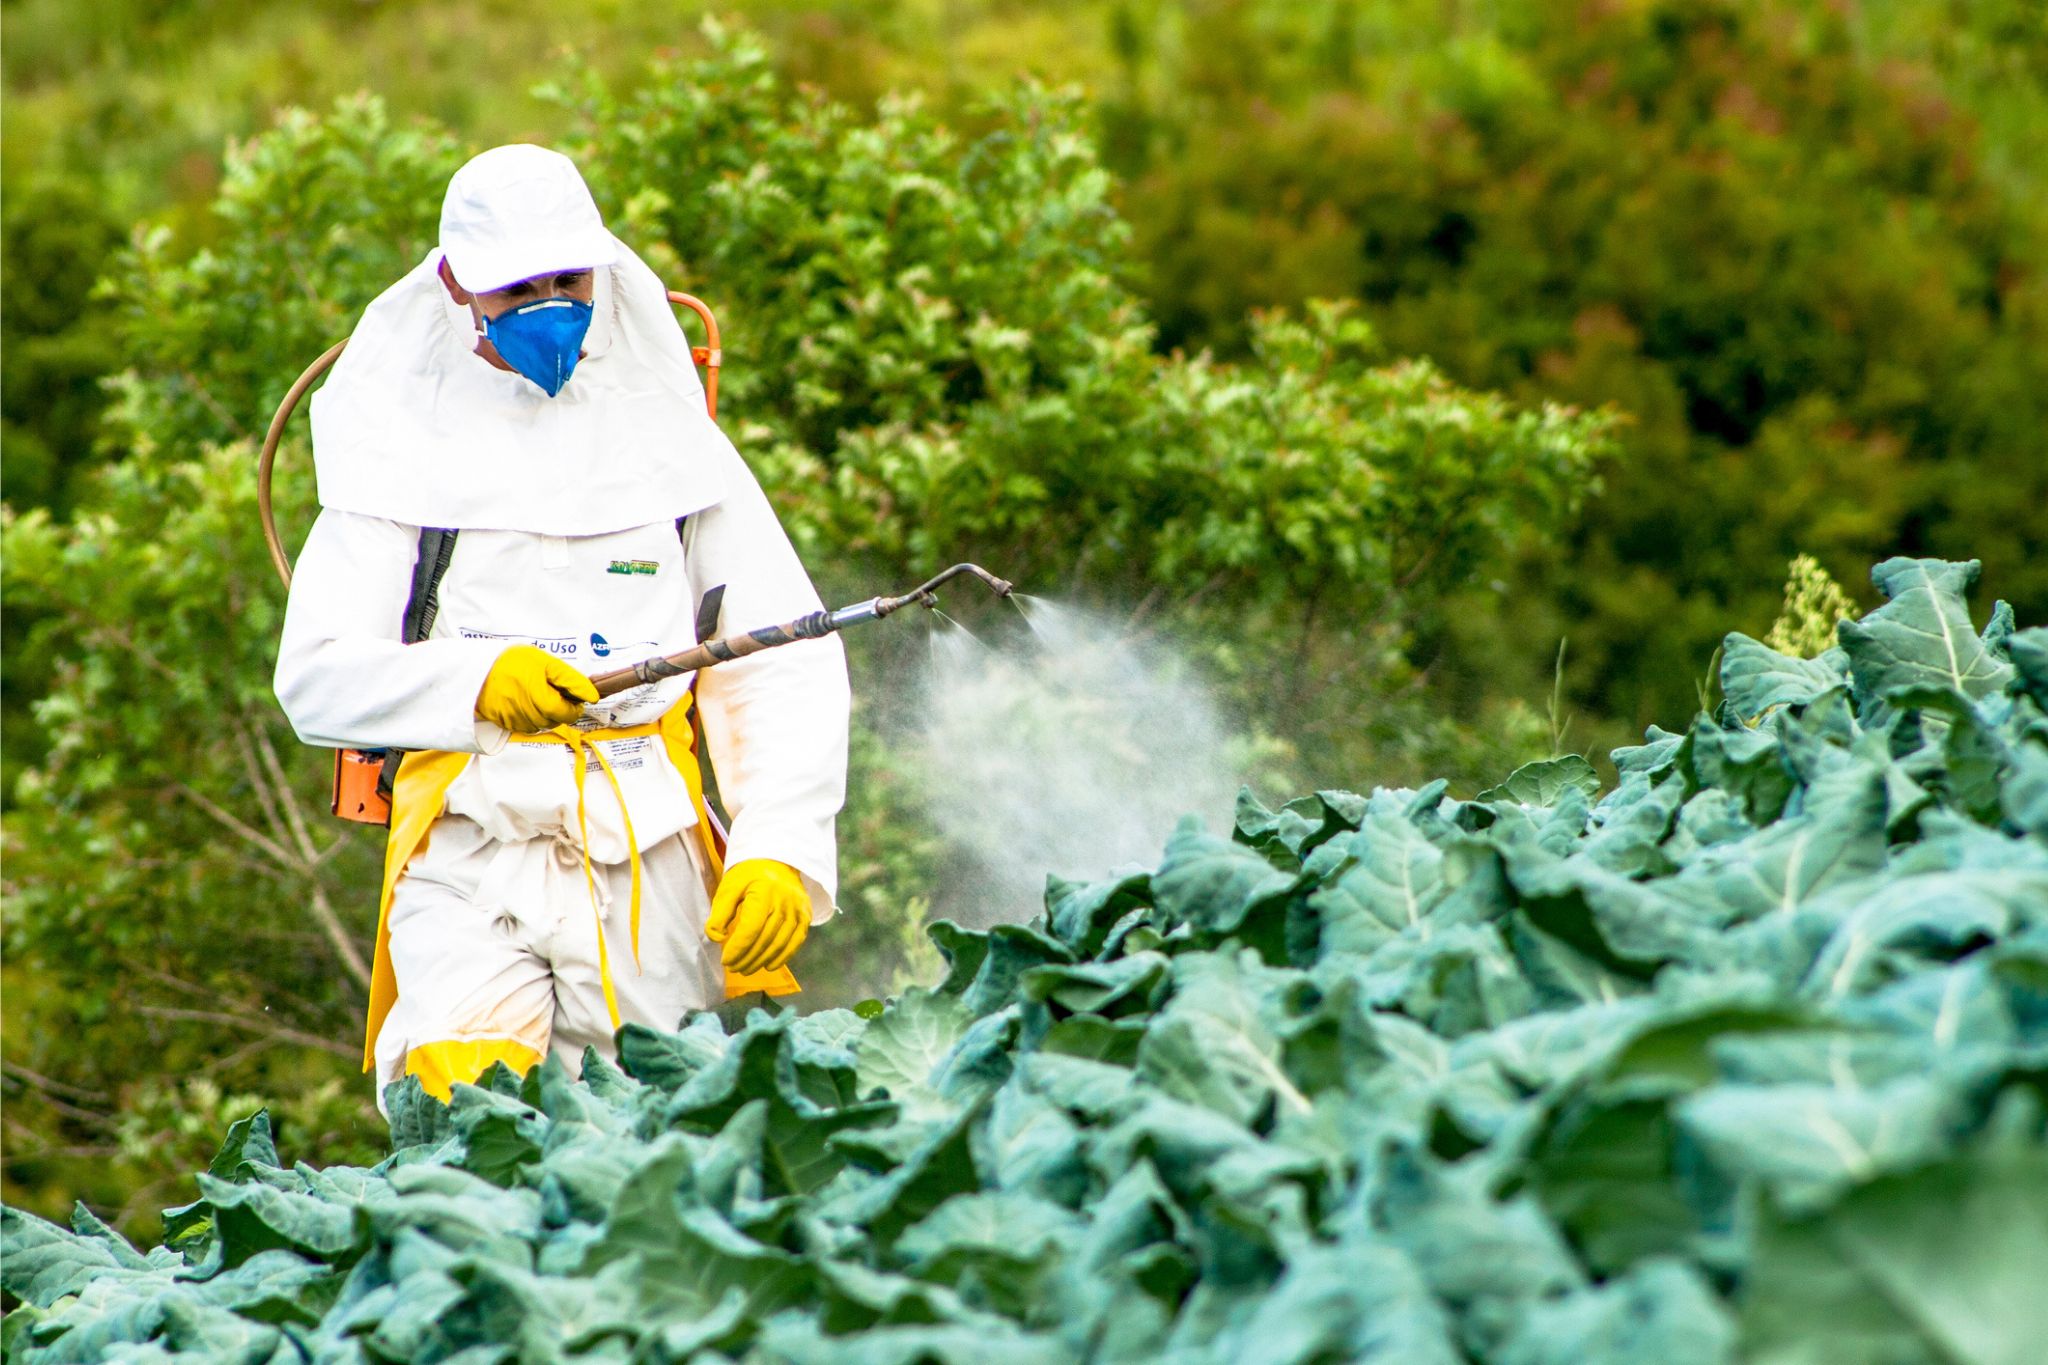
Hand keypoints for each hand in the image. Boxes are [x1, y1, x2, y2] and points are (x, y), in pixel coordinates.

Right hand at [474, 645, 597, 732]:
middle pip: (554, 721)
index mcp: (540, 698)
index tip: (571, 696)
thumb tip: (592, 694)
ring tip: (535, 694)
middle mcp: (527, 714)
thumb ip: (571, 680)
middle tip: (551, 691)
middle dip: (558, 709)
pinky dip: (528, 716)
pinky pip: (523, 726)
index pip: (567, 713)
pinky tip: (523, 701)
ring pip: (539, 725)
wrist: (476, 666)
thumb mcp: (546, 663)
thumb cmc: (511, 661)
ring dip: (543, 714)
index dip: (573, 705)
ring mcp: (514, 720)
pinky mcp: (502, 723)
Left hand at [706, 859, 809, 974]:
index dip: (737, 949)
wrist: (777, 860)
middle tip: (733, 967)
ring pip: (779, 944)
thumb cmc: (748, 876)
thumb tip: (715, 937)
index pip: (750, 929)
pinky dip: (782, 957)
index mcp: (764, 892)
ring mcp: (798, 910)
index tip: (725, 960)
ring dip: (761, 961)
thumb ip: (719, 913)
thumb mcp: (729, 888)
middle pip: (764, 939)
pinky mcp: (805, 916)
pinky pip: (795, 942)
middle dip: (746, 958)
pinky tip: (768, 966)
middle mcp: (784, 901)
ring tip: (746, 968)